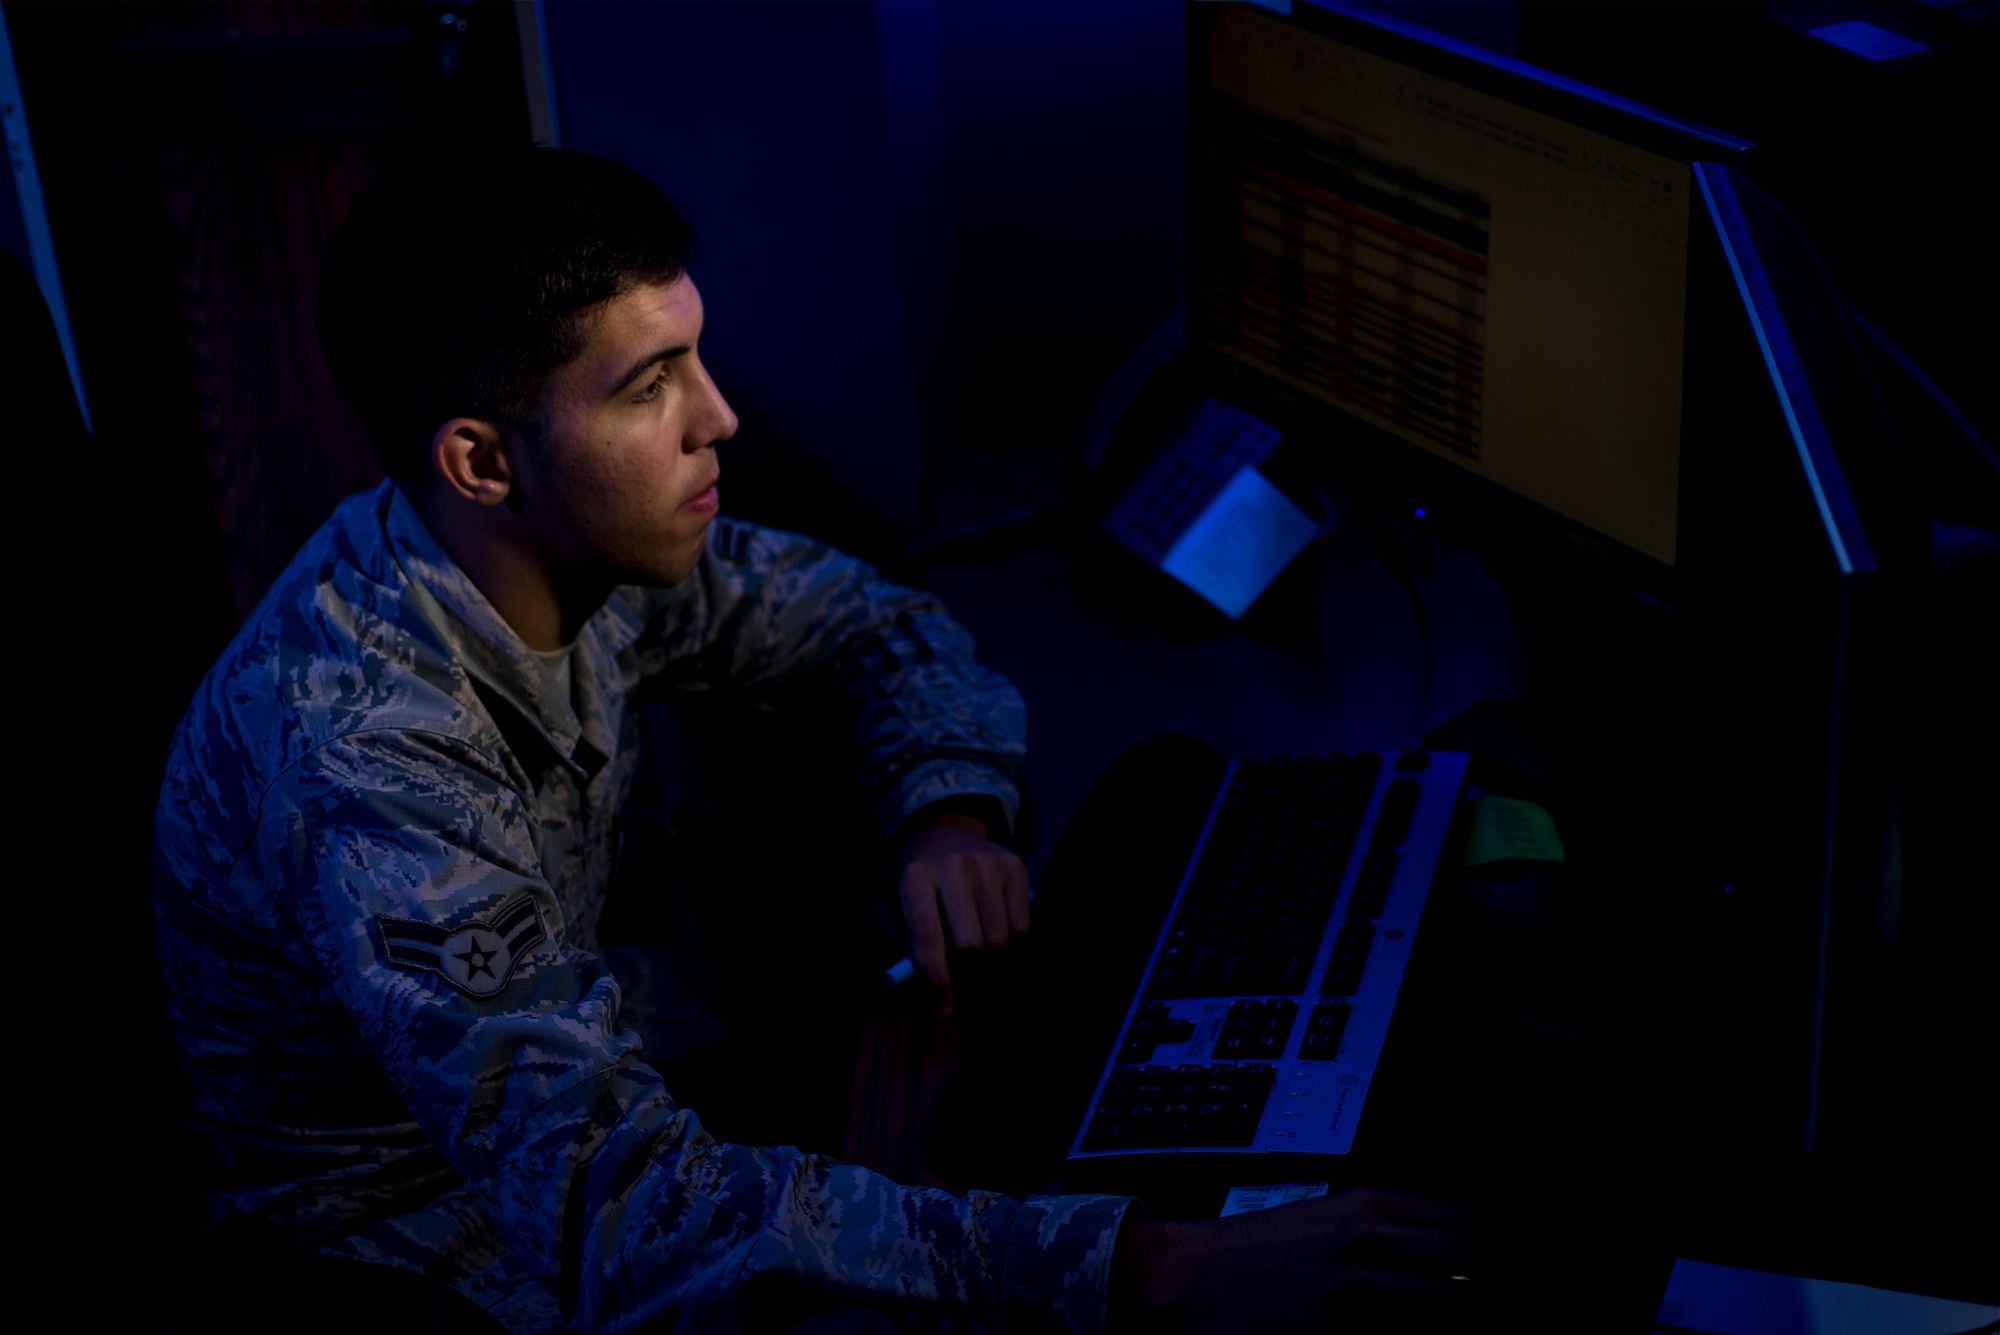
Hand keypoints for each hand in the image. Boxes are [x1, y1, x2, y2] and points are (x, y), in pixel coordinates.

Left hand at [895, 814, 1030, 1015]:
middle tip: (962, 980)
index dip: (935, 976)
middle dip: (966, 972)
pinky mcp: (1015, 865)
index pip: (927, 934)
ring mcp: (988, 864)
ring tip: (977, 952)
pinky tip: (995, 929)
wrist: (944, 827)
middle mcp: (953, 866)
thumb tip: (917, 986)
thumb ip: (898, 942)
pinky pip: (1023, 925)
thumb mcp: (888, 901)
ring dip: (990, 959)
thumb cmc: (913, 876)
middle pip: (970, 944)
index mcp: (914, 875)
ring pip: (999, 939)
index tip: (943, 1006)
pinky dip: (1012, 941)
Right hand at [1111, 1189, 1475, 1332]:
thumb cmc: (1255, 1253)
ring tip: (1472, 1313)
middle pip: (1467, 1252)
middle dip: (1500, 1274)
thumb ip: (1385, 1226)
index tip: (1507, 1259)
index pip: (1460, 1213)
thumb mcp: (1327, 1218)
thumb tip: (1444, 1246)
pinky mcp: (1336, 1329)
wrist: (1188, 1276)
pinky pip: (1405, 1334)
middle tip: (1507, 1287)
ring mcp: (1353, 1285)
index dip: (1496, 1240)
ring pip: (1447, 1300)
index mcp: (1366, 1203)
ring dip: (1469, 1309)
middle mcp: (1366, 1237)